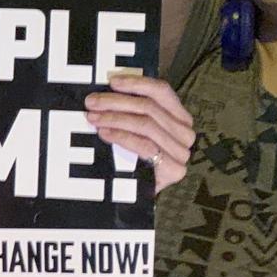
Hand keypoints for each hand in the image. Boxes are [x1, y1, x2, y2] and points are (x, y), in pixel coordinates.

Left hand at [85, 73, 196, 193]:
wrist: (139, 195)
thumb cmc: (134, 157)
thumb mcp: (134, 128)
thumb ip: (130, 110)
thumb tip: (107, 89)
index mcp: (179, 116)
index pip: (162, 91)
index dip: (136, 83)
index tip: (112, 81)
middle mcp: (185, 132)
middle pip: (149, 107)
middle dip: (116, 102)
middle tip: (92, 103)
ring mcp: (182, 152)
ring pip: (146, 124)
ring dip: (115, 118)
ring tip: (94, 118)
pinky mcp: (175, 169)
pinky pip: (145, 146)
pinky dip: (122, 136)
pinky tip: (105, 133)